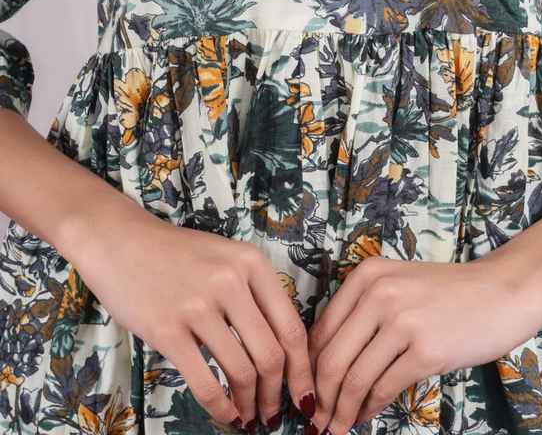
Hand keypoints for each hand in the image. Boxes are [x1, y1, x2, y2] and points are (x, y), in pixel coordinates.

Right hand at [68, 203, 314, 429]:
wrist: (120, 241)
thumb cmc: (177, 254)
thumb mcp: (226, 259)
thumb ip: (254, 295)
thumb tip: (283, 353)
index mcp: (251, 263)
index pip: (291, 326)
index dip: (303, 369)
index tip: (305, 394)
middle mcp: (230, 281)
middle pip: (271, 355)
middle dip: (277, 394)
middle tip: (274, 414)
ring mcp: (198, 305)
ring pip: (242, 371)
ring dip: (250, 405)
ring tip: (250, 417)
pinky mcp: (167, 330)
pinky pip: (205, 382)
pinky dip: (221, 408)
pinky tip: (225, 416)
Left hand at [306, 253, 541, 433]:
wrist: (501, 292)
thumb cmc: (447, 294)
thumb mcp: (397, 285)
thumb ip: (361, 313)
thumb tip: (323, 362)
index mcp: (366, 276)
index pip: (320, 331)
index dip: (307, 369)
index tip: (306, 392)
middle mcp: (379, 293)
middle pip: (330, 358)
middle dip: (319, 396)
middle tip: (315, 419)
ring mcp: (403, 321)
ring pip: (354, 378)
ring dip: (341, 411)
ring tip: (336, 427)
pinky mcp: (426, 350)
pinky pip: (384, 388)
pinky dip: (369, 409)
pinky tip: (366, 417)